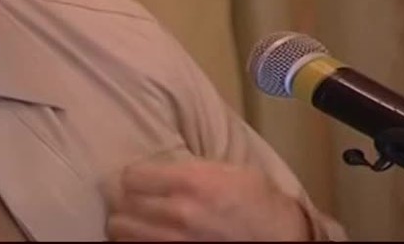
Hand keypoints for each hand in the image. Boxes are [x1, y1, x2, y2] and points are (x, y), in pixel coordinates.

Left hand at [104, 159, 311, 240]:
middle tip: (135, 201)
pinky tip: (147, 237)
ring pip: (122, 231)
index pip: (131, 176)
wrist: (282, 239)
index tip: (139, 180)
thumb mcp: (229, 171)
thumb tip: (159, 166)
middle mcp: (179, 212)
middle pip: (122, 205)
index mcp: (191, 182)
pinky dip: (137, 242)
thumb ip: (190, 167)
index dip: (134, 177)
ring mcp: (175, 241)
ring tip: (138, 221)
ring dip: (127, 225)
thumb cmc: (259, 204)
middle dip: (127, 202)